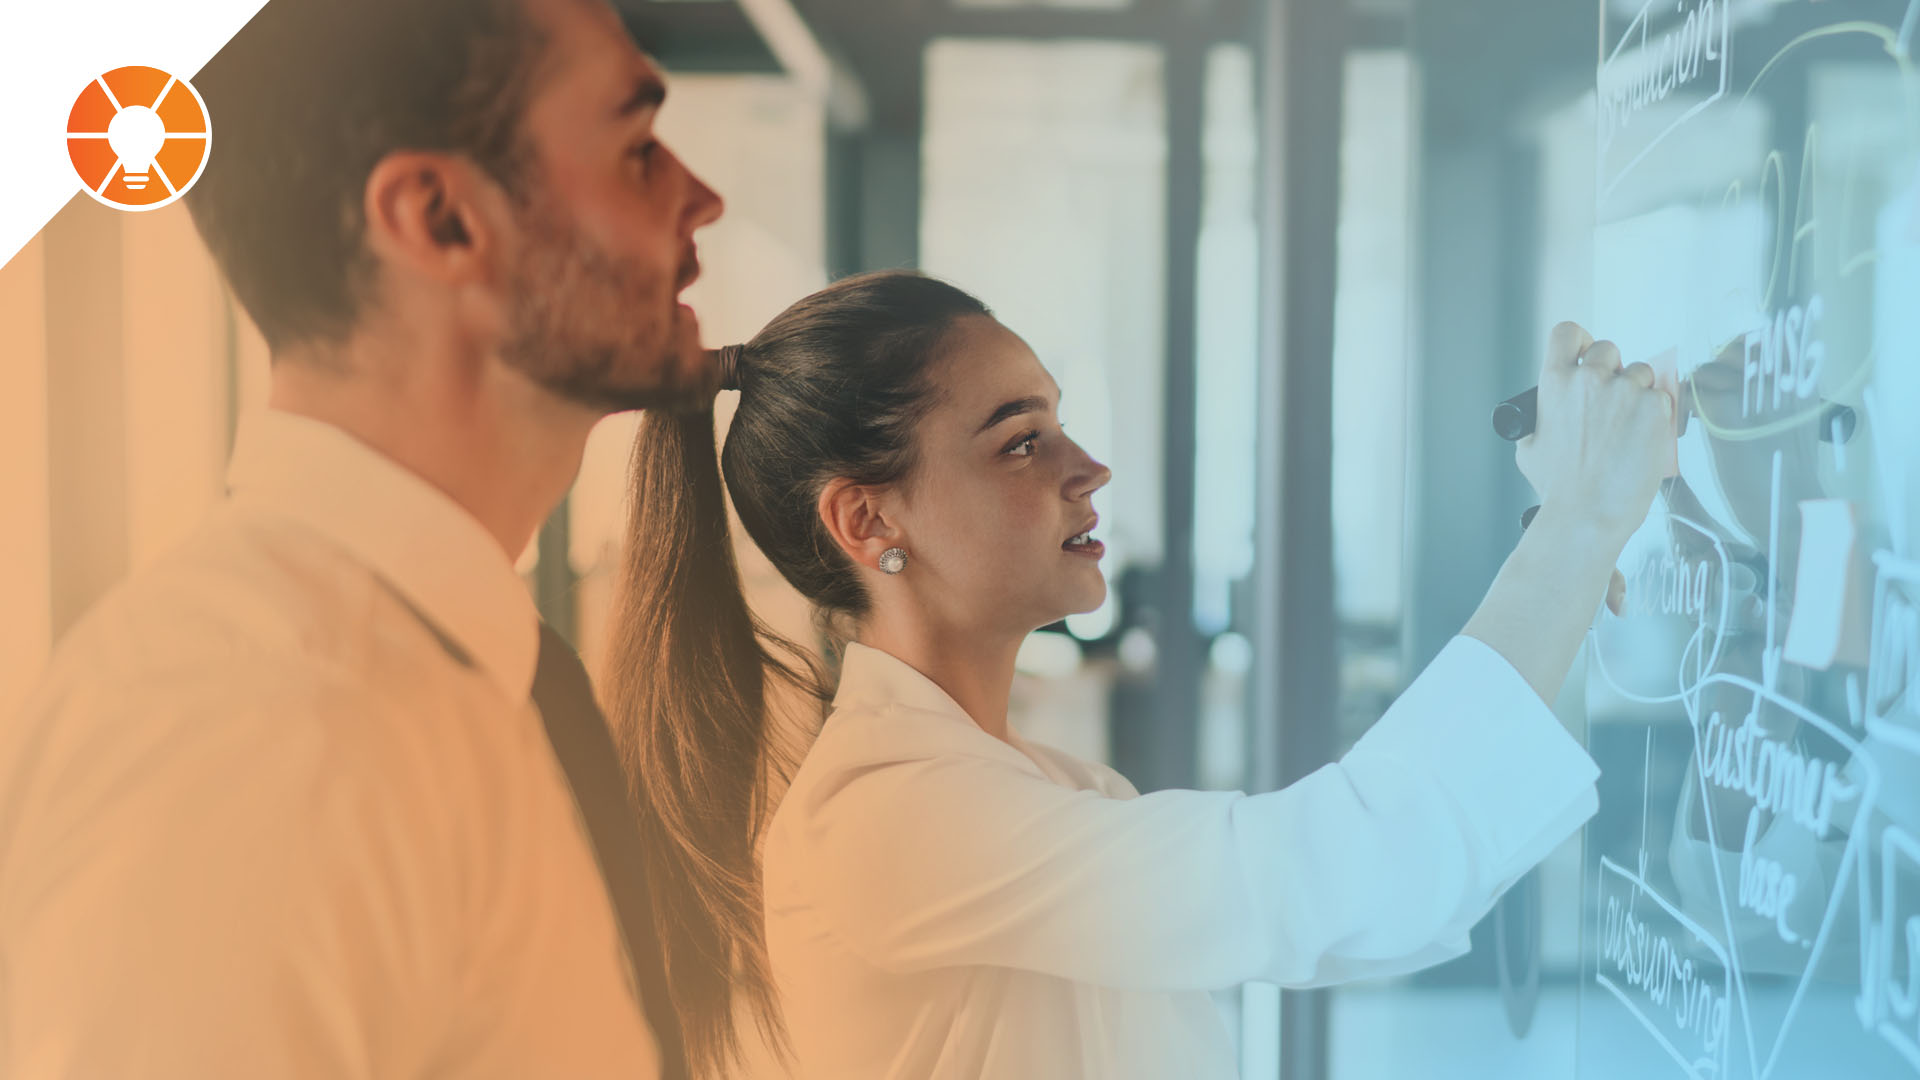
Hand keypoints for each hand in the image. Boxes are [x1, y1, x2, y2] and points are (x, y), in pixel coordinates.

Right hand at [1515, 322, 1676, 552]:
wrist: (1587, 513)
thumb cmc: (1559, 488)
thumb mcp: (1530, 447)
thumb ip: (1541, 418)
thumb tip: (1548, 414)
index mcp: (1554, 382)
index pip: (1568, 333)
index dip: (1580, 342)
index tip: (1586, 357)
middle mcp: (1588, 379)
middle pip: (1609, 349)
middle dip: (1614, 372)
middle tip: (1613, 405)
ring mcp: (1624, 390)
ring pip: (1641, 374)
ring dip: (1638, 394)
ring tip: (1628, 430)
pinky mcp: (1653, 407)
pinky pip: (1662, 398)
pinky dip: (1656, 416)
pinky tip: (1642, 440)